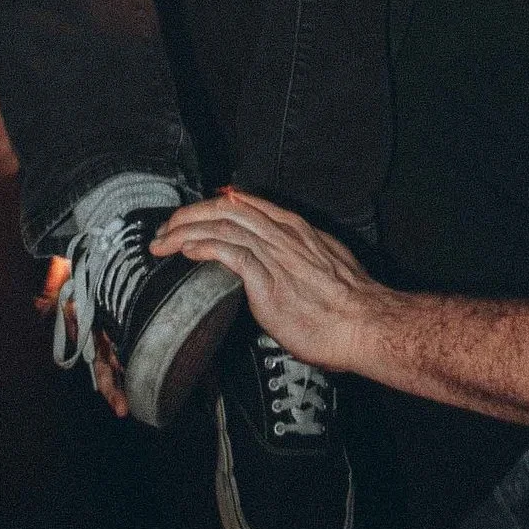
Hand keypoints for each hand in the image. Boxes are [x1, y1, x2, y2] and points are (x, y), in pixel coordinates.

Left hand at [151, 190, 383, 373]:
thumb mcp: (327, 265)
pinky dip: (203, 247)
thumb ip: (301, 258)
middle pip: (226, 208)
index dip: (212, 207)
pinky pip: (228, 253)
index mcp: (296, 230)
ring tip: (164, 242)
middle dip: (190, 214)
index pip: (246, 204)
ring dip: (186, 231)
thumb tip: (285, 267)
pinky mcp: (267, 279)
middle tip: (166, 228)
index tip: (192, 215)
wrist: (365, 324)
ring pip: (221, 226)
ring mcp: (274, 255)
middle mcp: (283, 235)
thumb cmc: (351, 304)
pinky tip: (186, 251)